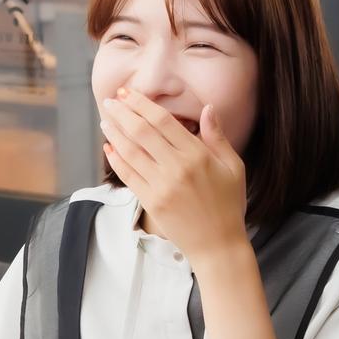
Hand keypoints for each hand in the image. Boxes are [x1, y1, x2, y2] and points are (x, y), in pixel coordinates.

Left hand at [99, 88, 248, 266]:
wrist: (219, 245)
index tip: (128, 93)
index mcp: (198, 156)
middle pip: (142, 132)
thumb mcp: (233, 167)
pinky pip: (128, 176)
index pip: (162, 121)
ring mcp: (162, 187)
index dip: (142, 104)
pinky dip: (116, 159)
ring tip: (106, 119)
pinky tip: (109, 147)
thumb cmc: (229, 204)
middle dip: (123, 112)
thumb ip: (217, 137)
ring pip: (131, 152)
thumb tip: (207, 108)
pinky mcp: (151, 203)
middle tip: (110, 100)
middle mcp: (177, 168)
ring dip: (115, 133)